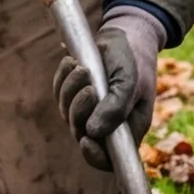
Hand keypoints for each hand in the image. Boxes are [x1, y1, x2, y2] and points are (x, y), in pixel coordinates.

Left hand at [53, 9, 165, 170]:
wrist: (126, 35)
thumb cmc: (133, 59)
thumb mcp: (129, 80)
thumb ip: (115, 107)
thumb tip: (93, 133)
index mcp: (128, 128)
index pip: (109, 159)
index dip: (95, 156)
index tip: (86, 139)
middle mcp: (108, 124)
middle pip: (82, 134)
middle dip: (79, 111)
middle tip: (89, 86)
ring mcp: (90, 111)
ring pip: (67, 114)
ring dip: (70, 91)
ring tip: (81, 68)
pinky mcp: (76, 95)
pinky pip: (60, 95)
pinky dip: (63, 79)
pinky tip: (72, 62)